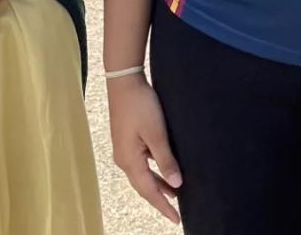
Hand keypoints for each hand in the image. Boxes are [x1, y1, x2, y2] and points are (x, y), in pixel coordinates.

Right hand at [107, 74, 181, 223]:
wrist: (124, 82)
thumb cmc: (140, 105)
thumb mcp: (156, 133)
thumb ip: (165, 160)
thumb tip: (176, 185)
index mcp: (130, 161)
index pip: (149, 191)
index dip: (163, 206)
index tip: (176, 219)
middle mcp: (124, 160)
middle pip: (144, 186)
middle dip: (159, 199)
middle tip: (175, 212)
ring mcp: (124, 150)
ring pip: (142, 175)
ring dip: (157, 185)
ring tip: (173, 194)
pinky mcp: (126, 141)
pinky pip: (141, 164)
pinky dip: (153, 172)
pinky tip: (162, 170)